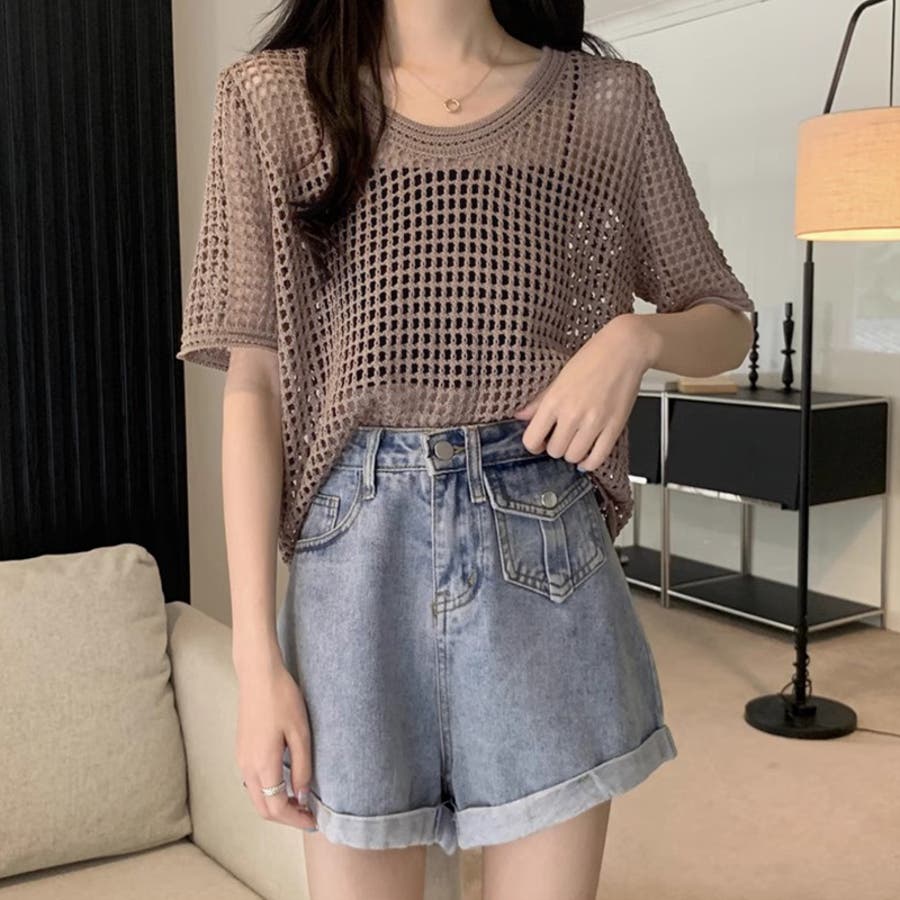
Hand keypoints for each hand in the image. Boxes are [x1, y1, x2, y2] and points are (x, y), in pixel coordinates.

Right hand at [235, 659, 317, 831]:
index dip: (295, 820)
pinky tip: (285, 782)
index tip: (313, 820)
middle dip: (285, 817)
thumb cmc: (282, 698)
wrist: (258, 675)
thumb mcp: (300, 733)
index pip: (276, 808)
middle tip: (308, 815)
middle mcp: (247, 767)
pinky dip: (268, 791)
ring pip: (256, 796)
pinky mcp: (241, 750)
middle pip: (263, 808)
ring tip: (299, 800)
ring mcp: (241, 759)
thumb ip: (302, 767)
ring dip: (276, 805)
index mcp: (262, 765)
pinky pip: (253, 782)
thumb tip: (301, 795)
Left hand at [512, 314, 656, 470]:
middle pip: (554, 451)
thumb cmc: (593, 357)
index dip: (533, 445)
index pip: (532, 440)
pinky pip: (598, 458)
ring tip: (575, 442)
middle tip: (561, 437)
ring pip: (573, 456)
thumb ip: (540, 401)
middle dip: (555, 447)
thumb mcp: (559, 377)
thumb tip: (521, 416)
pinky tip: (588, 455)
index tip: (539, 441)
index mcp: (554, 400)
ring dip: (572, 453)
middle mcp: (572, 414)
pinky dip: (590, 462)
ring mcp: (594, 422)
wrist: (625, 349)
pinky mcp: (614, 427)